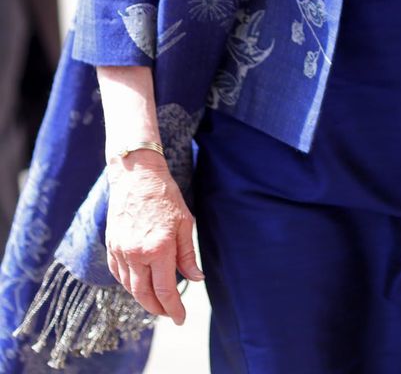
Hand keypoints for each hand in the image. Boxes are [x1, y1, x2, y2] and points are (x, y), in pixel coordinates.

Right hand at [105, 151, 203, 324]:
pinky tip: (139, 283)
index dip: (173, 309)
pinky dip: (129, 284)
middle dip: (157, 309)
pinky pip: (119, 274)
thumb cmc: (164, 196)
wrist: (136, 175)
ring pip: (130, 287)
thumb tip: (196, 279)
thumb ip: (188, 254)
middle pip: (144, 295)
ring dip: (143, 298)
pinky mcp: (111, 246)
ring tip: (156, 300)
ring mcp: (121, 251)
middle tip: (169, 313)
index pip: (166, 291)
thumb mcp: (184, 222)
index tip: (181, 318)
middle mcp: (137, 254)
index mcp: (159, 248)